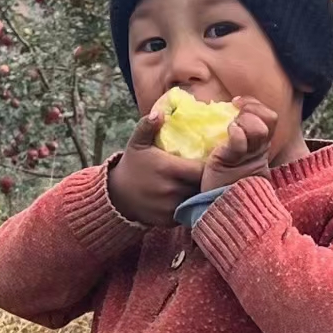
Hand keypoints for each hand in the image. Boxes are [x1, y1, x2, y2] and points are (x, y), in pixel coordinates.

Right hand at [107, 108, 203, 227]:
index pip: (201, 169)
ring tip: (208, 187)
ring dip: (202, 194)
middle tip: (215, 175)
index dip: (211, 167)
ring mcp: (171, 207)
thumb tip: (160, 112)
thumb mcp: (137, 144)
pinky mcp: (170, 221)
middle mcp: (171, 189)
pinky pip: (189, 213)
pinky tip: (194, 199)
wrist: (116, 196)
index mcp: (168, 169)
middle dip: (210, 181)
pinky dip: (192, 207)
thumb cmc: (132, 166)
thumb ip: (148, 127)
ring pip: (197, 201)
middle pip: (202, 186)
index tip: (214, 163)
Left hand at [200, 97, 277, 192]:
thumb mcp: (235, 154)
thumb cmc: (224, 179)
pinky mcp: (231, 160)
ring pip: (258, 128)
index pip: (270, 116)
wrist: (222, 205)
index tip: (237, 103)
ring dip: (244, 120)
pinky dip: (234, 133)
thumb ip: (237, 137)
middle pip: (269, 118)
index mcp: (261, 145)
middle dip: (252, 109)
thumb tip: (225, 116)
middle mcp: (259, 149)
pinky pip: (239, 140)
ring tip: (232, 127)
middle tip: (235, 113)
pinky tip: (228, 135)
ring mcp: (247, 155)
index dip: (255, 104)